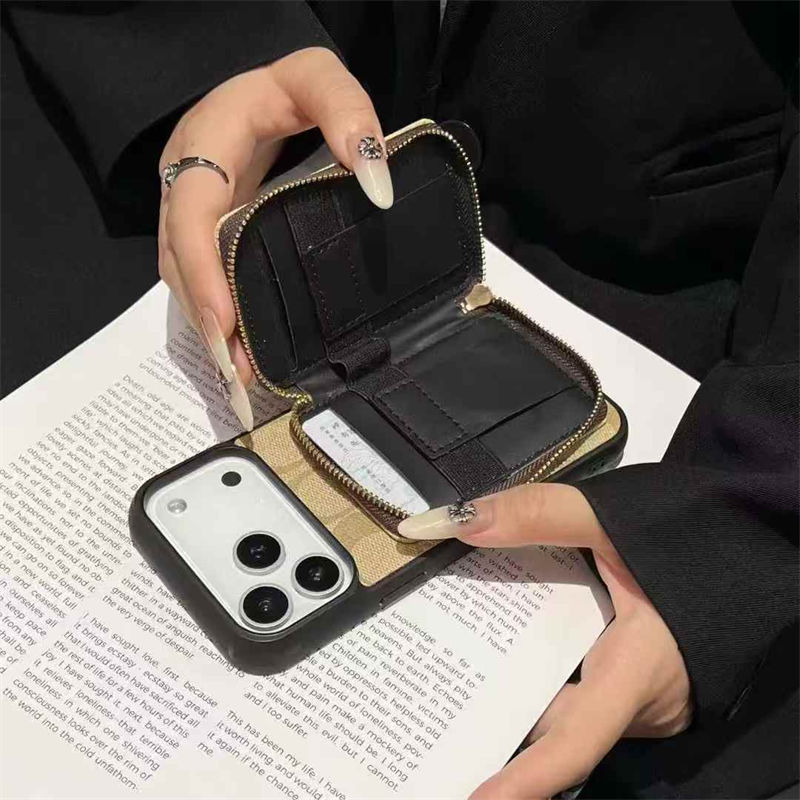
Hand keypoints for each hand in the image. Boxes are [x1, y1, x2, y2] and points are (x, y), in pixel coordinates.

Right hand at [158, 47, 390, 428]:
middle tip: (235, 374)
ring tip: (240, 378)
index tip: (225, 325)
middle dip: (205, 319)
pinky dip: (221, 318)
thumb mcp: (316, 77)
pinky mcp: (209, 236)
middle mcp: (185, 185)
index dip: (203, 271)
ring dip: (210, 329)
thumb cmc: (290, 87)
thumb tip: (375, 183)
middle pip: (179, 260)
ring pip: (186, 278)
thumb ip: (345, 110)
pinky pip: (204, 278)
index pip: (190, 213)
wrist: (263, 94)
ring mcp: (192, 214)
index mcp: (202, 145)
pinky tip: (242, 352)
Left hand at [398, 483, 692, 798]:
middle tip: (439, 710)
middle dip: (500, 713)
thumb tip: (454, 524)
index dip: (528, 778)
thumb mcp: (610, 519)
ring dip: (519, 682)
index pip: (576, 741)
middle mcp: (637, 702)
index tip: (476, 799)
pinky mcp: (633, 681)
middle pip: (555, 718)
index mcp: (637, 674)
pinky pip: (580, 684)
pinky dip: (544, 665)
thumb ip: (538, 516)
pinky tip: (501, 638)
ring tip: (452, 665)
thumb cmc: (689, 539)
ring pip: (566, 701)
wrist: (744, 544)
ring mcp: (637, 696)